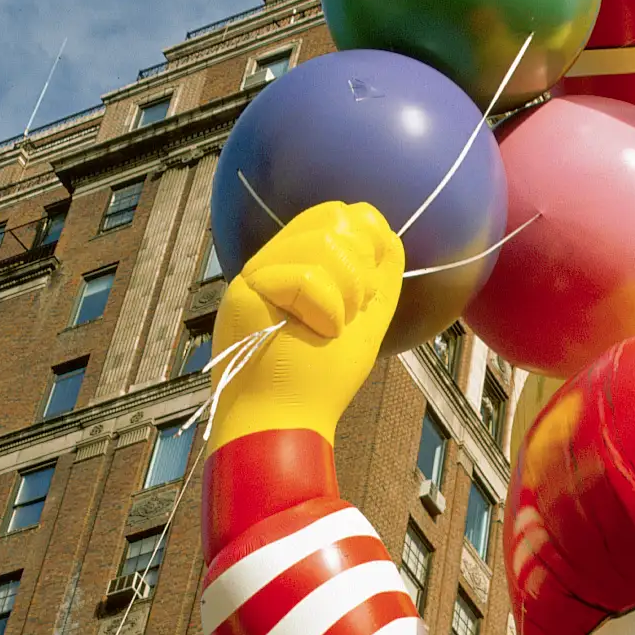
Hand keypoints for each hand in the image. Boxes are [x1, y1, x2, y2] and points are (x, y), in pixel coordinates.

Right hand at [209, 202, 405, 446]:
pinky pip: (308, 277)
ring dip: (345, 294)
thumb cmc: (320, 379)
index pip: (333, 214)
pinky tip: (315, 333)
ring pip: (323, 242)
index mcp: (299, 264)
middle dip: (359, 269)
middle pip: (332, 217)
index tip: (370, 283)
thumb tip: (390, 235)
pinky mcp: (244, 289)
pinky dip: (326, 311)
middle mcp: (275, 261)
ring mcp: (258, 272)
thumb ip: (379, 281)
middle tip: (349, 314)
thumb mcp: (365, 323)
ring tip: (331, 328)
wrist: (284, 420)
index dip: (365, 232)